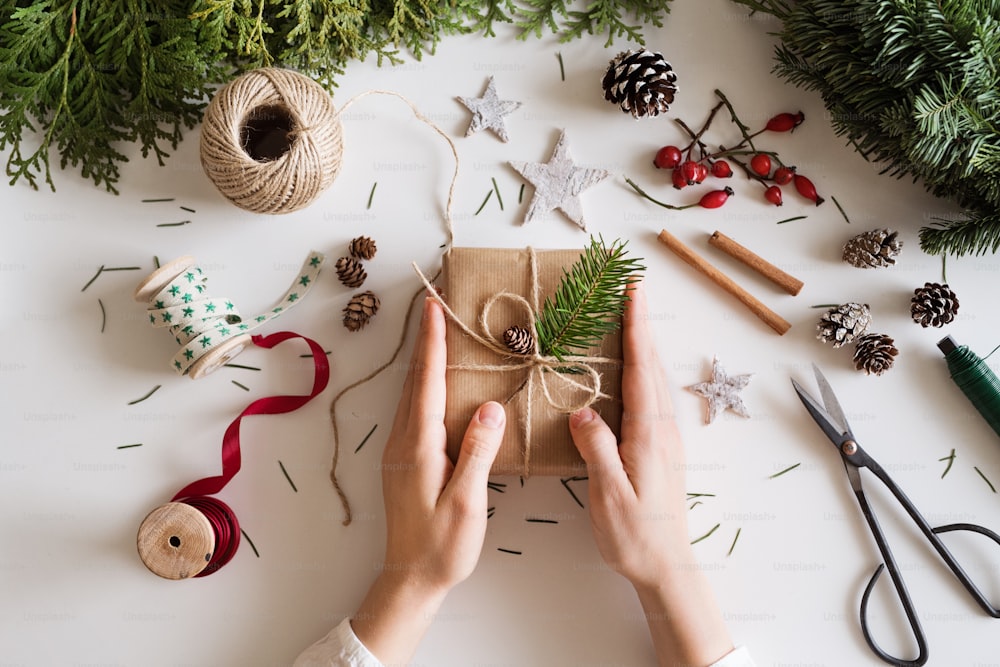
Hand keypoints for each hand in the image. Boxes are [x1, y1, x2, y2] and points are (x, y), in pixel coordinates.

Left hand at [351, 296, 505, 664]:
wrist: (411, 578)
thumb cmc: (442, 546)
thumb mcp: (467, 502)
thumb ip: (477, 453)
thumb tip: (490, 407)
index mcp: (419, 447)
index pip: (428, 384)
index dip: (433, 344)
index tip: (434, 308)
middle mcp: (403, 442)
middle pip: (414, 380)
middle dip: (425, 340)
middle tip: (433, 304)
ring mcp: (400, 451)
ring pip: (411, 393)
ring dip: (423, 360)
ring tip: (435, 331)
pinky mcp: (404, 460)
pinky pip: (413, 409)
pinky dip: (423, 383)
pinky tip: (434, 381)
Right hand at [568, 282, 733, 665]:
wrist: (667, 566)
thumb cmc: (635, 535)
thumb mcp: (609, 493)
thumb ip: (597, 449)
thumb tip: (583, 410)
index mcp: (649, 434)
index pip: (642, 369)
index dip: (636, 329)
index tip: (633, 293)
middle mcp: (662, 429)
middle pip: (653, 366)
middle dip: (642, 326)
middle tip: (631, 291)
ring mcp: (665, 438)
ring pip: (654, 380)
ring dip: (644, 346)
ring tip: (630, 319)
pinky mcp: (661, 449)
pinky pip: (652, 397)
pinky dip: (643, 371)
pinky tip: (631, 372)